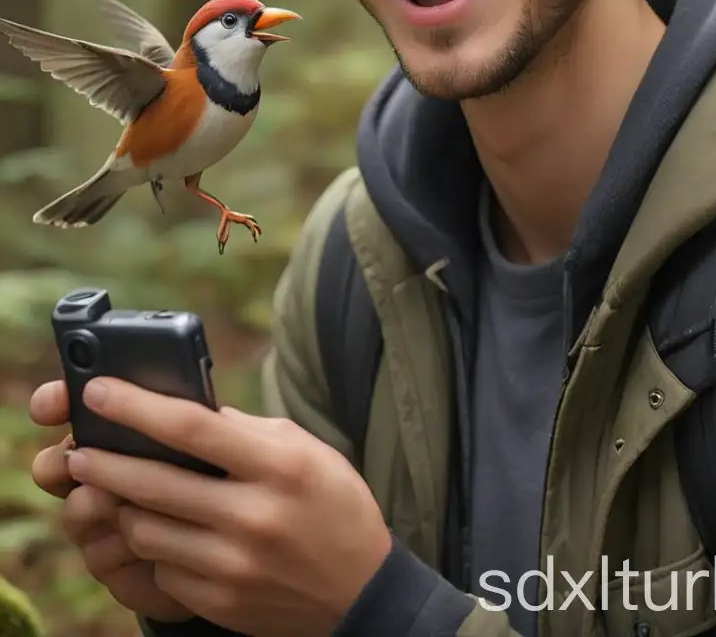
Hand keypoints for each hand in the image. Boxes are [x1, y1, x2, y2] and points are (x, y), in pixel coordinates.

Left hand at [58, 377, 391, 636]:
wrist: (360, 591)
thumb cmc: (331, 503)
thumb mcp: (303, 450)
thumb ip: (244, 431)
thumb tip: (181, 411)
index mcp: (278, 465)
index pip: (191, 428)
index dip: (137, 407)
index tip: (98, 391)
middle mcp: (253, 515)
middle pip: (153, 482)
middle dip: (103, 462)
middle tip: (79, 450)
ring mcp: (234, 564)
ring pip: (146, 529)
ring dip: (124, 507)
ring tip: (117, 493)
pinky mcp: (220, 601)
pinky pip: (161, 569)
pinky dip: (154, 547)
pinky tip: (160, 532)